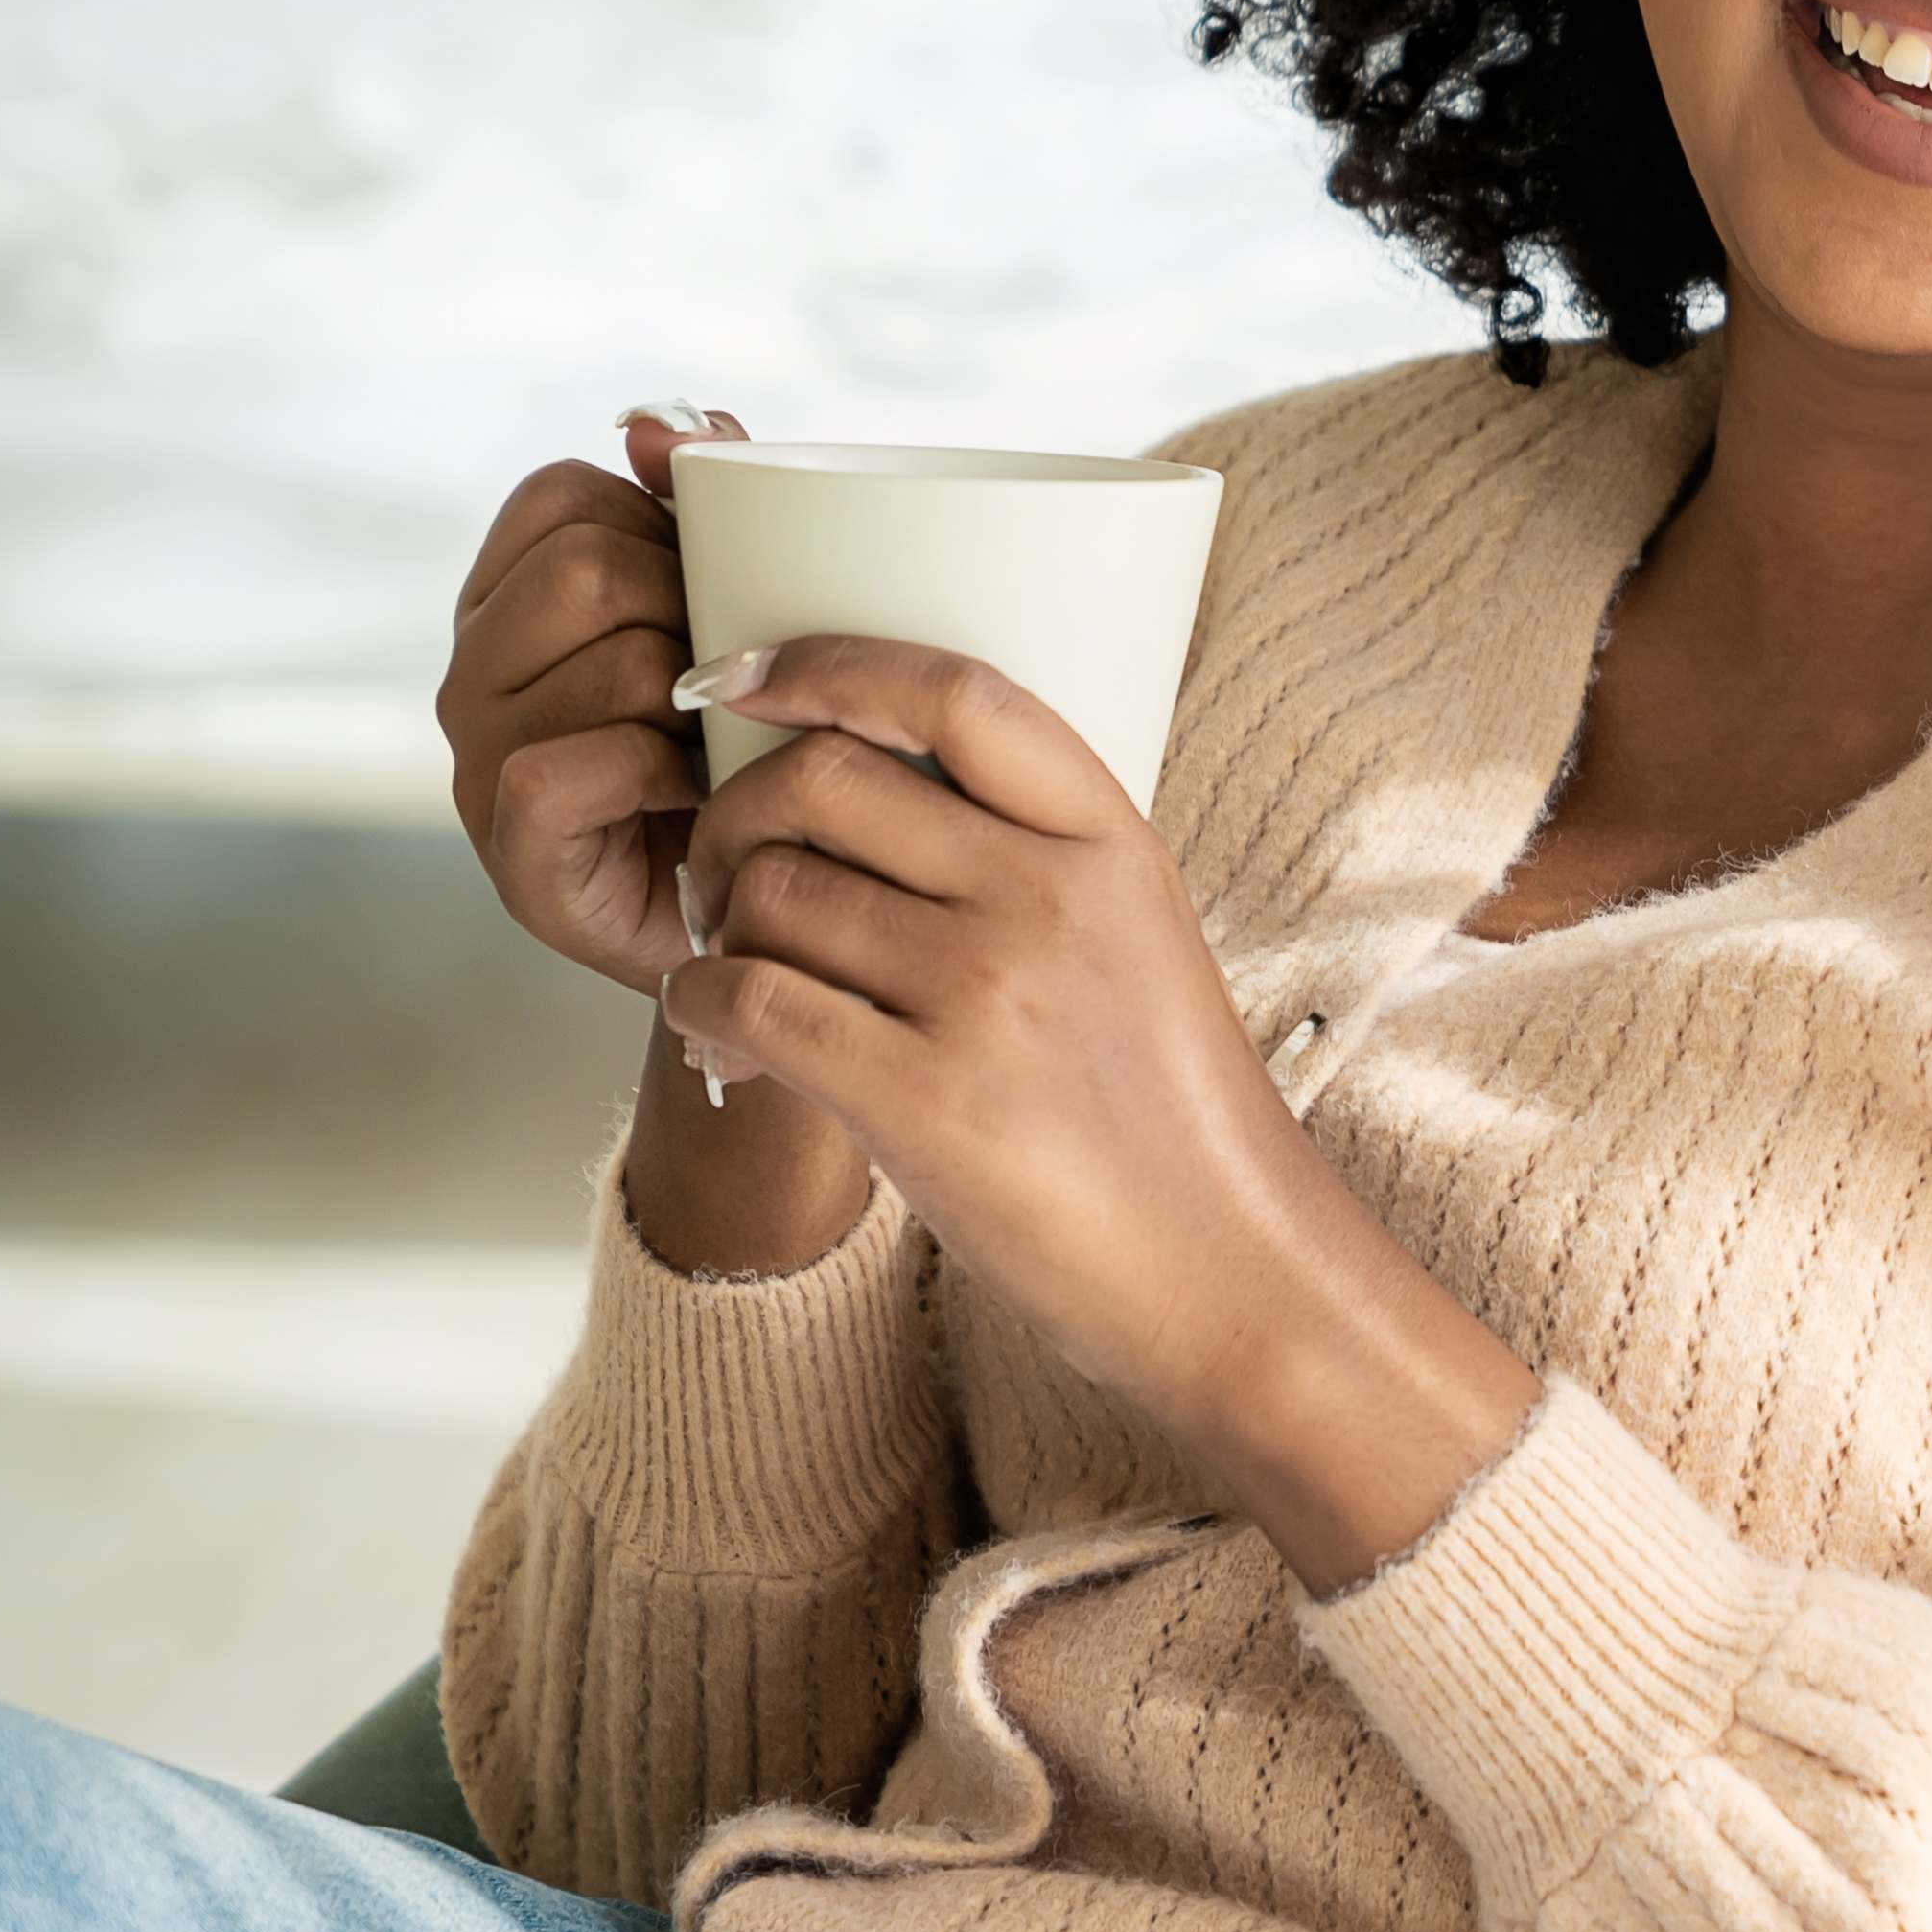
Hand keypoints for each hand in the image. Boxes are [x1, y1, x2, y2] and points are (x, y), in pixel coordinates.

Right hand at [439, 408, 749, 996]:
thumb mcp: (746, 611)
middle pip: (591, 571)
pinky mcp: (511, 852)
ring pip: (607, 667)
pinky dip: (660, 778)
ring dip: (701, 707)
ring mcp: (478, 763)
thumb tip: (663, 422)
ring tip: (727, 746)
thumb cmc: (761, 746)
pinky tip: (698, 798)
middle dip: (695, 615)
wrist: (777, 914)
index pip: (563, 496)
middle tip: (732, 684)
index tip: (712, 594)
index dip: (661, 528)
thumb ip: (707, 507)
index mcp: (510, 598)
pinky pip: (569, 767)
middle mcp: (473, 673)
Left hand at [663, 635, 1538, 1584]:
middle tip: (728, 876)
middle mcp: (1046, 897)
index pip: (955, 694)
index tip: (744, 676)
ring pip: (769, 891)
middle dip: (736, 815)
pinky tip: (725, 1040)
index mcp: (1110, 843)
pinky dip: (700, 1009)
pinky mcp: (920, 1098)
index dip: (827, 661)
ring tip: (744, 980)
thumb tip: (855, 790)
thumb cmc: (1168, 1115)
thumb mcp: (1137, 941)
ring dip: (720, 928)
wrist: (1231, 1270)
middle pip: (822, 778)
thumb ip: (1029, 859)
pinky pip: (744, 999)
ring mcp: (985, 994)